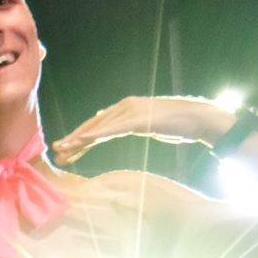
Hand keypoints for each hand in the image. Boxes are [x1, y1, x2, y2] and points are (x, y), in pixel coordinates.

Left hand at [53, 95, 232, 165]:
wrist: (200, 119)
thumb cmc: (177, 124)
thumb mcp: (147, 126)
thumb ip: (130, 126)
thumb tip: (115, 131)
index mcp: (126, 108)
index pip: (98, 124)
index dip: (80, 136)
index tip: (65, 149)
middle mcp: (125, 106)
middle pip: (94, 124)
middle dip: (74, 139)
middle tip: (56, 151)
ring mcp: (132, 111)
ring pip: (100, 127)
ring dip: (79, 139)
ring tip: (63, 150)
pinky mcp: (139, 119)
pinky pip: (113, 129)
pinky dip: (96, 135)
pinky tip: (82, 141)